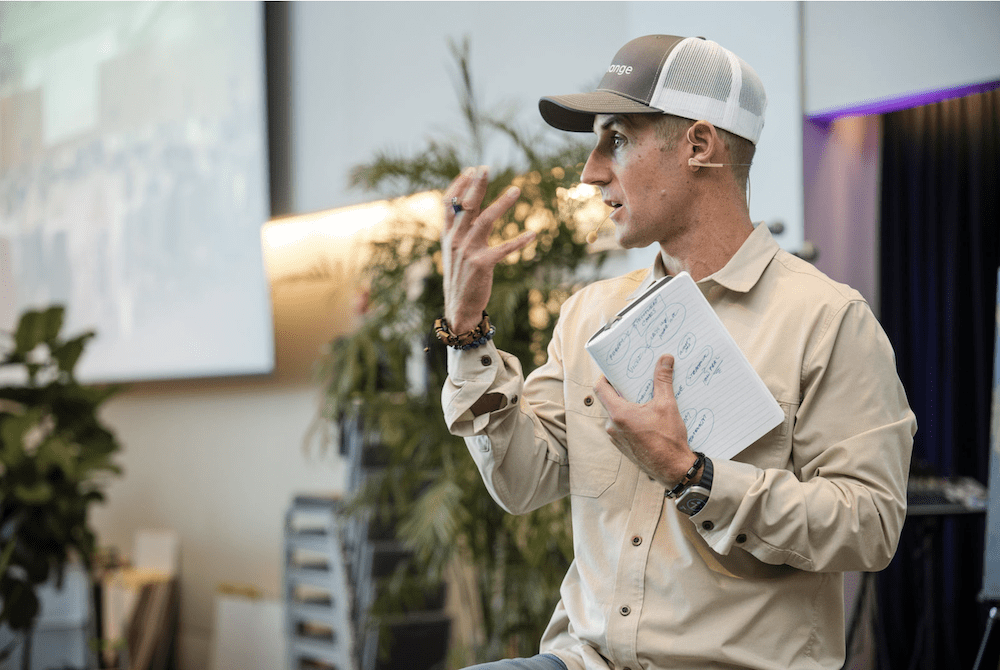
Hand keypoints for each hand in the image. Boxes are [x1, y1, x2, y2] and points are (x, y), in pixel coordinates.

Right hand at [441, 166, 535, 332]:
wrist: (460, 308)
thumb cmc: (462, 278)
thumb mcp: (456, 252)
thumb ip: (462, 231)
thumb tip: (474, 209)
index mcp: (448, 235)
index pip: (449, 203)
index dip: (459, 185)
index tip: (471, 170)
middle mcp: (455, 240)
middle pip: (466, 205)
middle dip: (477, 185)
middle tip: (486, 168)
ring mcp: (468, 251)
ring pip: (485, 220)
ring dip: (502, 203)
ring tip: (516, 190)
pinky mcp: (482, 264)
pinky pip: (504, 249)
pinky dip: (519, 241)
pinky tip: (533, 234)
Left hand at [593, 354, 698, 485]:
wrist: (673, 469)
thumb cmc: (668, 439)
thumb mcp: (667, 405)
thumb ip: (663, 380)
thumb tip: (665, 358)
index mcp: (618, 413)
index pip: (600, 388)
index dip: (606, 376)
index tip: (616, 371)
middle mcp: (612, 426)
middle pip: (610, 400)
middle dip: (623, 389)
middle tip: (637, 381)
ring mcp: (616, 438)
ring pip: (617, 414)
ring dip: (628, 405)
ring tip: (645, 398)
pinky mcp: (622, 446)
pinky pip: (622, 427)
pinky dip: (631, 419)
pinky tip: (647, 417)